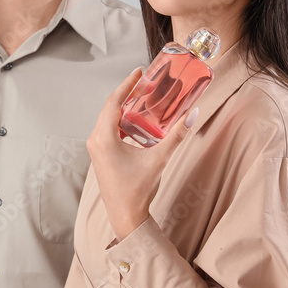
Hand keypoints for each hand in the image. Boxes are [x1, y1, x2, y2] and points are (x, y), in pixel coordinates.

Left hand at [87, 68, 197, 239]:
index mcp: (103, 138)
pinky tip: (136, 120)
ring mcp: (96, 148)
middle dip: (127, 93)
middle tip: (144, 81)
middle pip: (110, 107)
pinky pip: (108, 129)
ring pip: (108, 118)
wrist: (125, 216)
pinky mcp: (100, 154)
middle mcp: (95, 140)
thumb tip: (192, 115)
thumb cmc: (137, 190)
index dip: (127, 84)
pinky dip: (121, 120)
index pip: (113, 102)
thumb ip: (176, 137)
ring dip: (124, 106)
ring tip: (141, 96)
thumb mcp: (159, 160)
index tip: (138, 71)